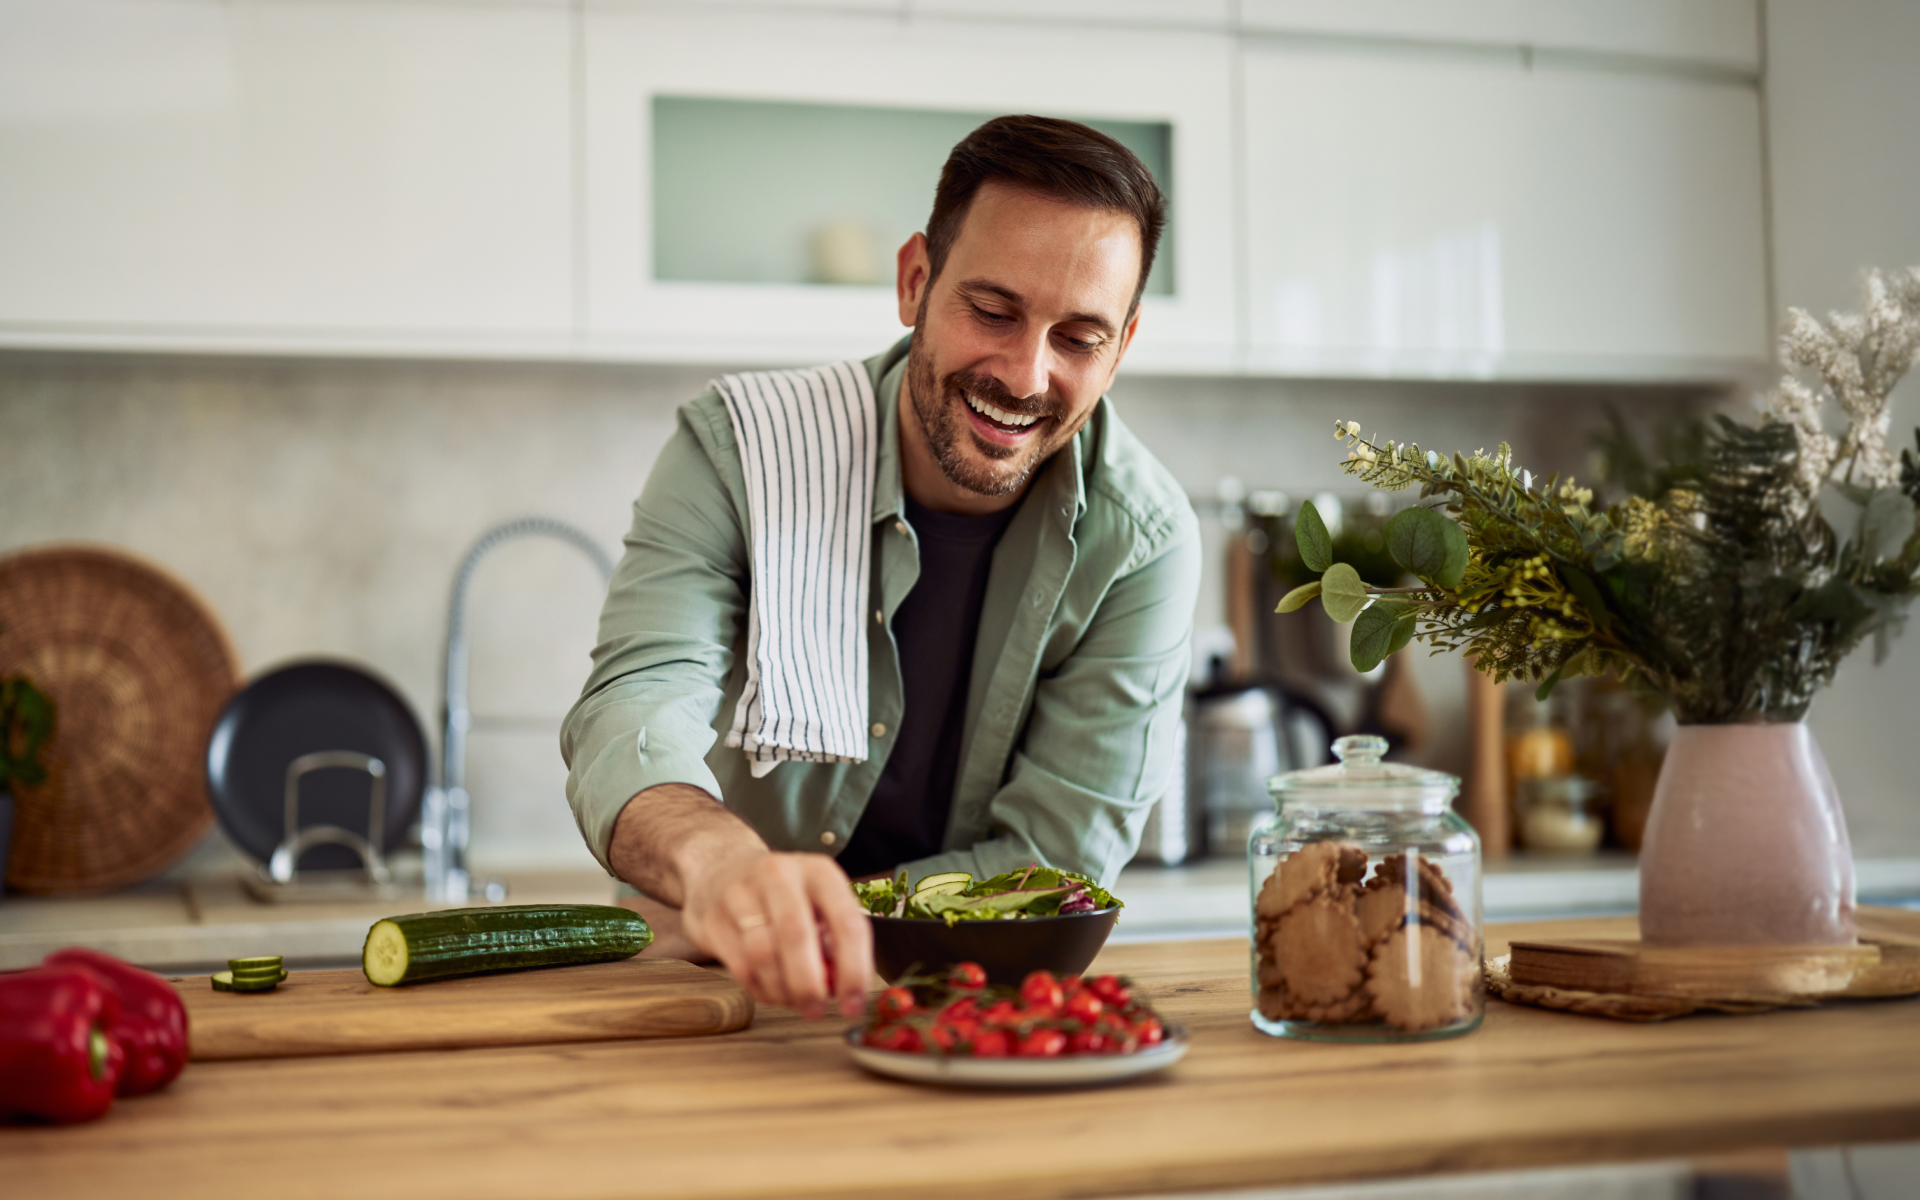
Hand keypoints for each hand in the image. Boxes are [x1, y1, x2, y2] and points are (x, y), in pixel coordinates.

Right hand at [680, 848, 872, 1019]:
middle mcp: (780, 874)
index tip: (853, 1004)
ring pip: (763, 953)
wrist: (721, 870)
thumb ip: (833, 944)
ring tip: (792, 1001)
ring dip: (782, 989)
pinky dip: (759, 988)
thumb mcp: (817, 905)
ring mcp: (741, 892)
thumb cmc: (782, 895)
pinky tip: (770, 990)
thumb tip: (842, 990)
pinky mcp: (713, 917)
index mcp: (819, 871)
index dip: (854, 970)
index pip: (847, 922)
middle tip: (816, 1011)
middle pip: (797, 935)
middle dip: (810, 985)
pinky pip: (739, 965)